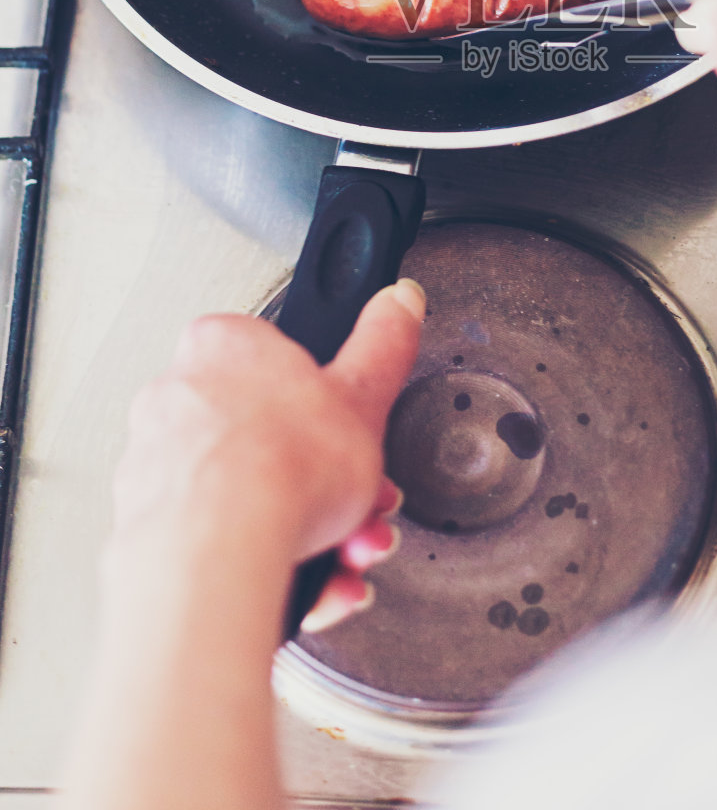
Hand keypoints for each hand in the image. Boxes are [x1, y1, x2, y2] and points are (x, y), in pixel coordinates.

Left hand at [112, 278, 424, 630]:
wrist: (217, 550)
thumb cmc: (276, 468)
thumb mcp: (363, 395)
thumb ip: (384, 345)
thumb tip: (398, 305)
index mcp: (225, 345)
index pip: (282, 359)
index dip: (331, 405)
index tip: (349, 430)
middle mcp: (178, 395)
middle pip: (273, 435)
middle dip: (328, 480)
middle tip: (357, 502)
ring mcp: (158, 462)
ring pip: (251, 493)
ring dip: (311, 528)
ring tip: (344, 551)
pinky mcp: (150, 523)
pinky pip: (222, 537)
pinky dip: (271, 560)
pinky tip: (310, 579)